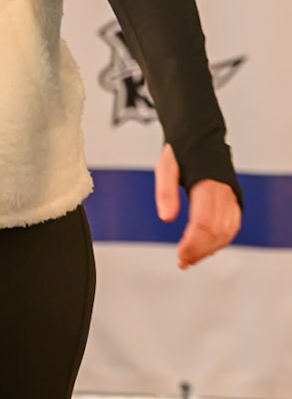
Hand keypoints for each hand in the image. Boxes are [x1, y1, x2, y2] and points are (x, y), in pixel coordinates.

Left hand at [154, 143, 241, 267]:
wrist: (201, 136)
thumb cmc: (181, 151)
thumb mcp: (166, 166)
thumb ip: (165, 192)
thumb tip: (166, 218)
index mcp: (208, 183)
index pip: (204, 222)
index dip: (193, 243)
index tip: (180, 256)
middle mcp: (225, 190)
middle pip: (217, 231)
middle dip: (200, 250)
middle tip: (183, 262)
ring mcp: (232, 194)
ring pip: (228, 230)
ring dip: (210, 249)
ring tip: (191, 258)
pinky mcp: (234, 198)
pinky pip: (233, 224)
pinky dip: (221, 240)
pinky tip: (207, 248)